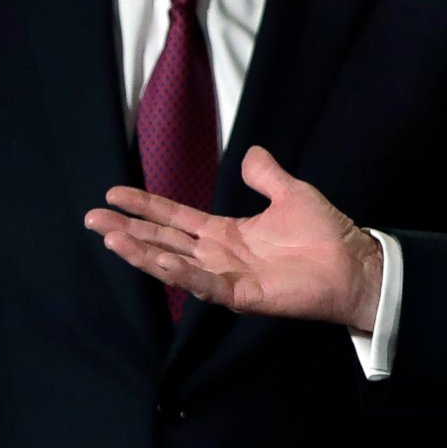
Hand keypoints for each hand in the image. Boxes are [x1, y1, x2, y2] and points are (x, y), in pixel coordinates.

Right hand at [84, 146, 384, 332]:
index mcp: (227, 234)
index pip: (175, 218)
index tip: (113, 194)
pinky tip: (156, 259)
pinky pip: (205, 284)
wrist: (355, 263)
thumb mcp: (290, 193)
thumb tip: (250, 152)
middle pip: (163, 242)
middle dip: (127, 231)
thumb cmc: (327, 234)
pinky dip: (181, 273)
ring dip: (141, 253)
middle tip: (91, 218)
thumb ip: (265, 175)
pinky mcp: (244, 294)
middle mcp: (220, 257)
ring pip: (174, 265)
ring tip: (110, 238)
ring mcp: (229, 277)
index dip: (145, 206)